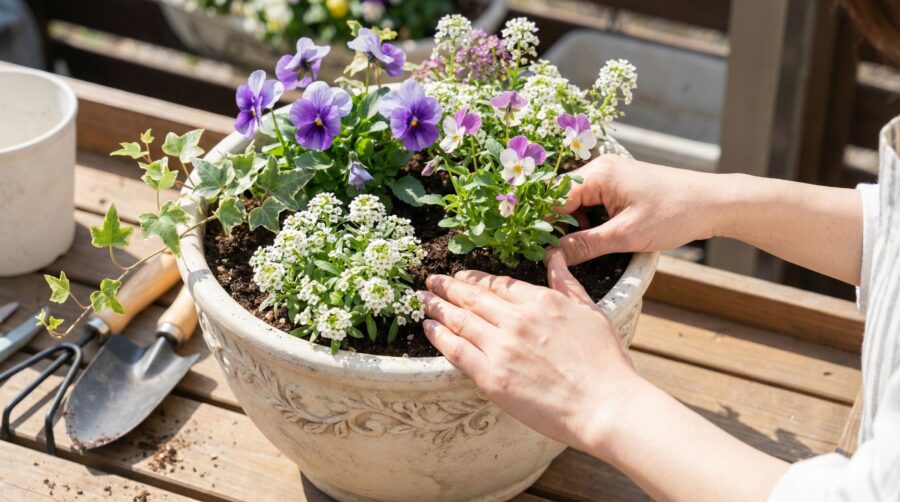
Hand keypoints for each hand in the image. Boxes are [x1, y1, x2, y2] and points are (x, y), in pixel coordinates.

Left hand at [421, 250, 640, 450]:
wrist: (605, 405)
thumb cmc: (605, 363)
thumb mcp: (591, 311)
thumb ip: (567, 282)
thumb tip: (554, 255)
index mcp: (541, 301)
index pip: (498, 284)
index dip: (474, 279)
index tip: (461, 275)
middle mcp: (517, 319)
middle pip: (473, 297)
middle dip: (448, 286)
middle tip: (430, 280)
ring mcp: (502, 348)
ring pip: (460, 320)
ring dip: (438, 307)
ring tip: (423, 299)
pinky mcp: (492, 377)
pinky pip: (457, 351)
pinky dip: (439, 336)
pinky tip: (428, 327)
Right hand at [558, 155, 733, 264]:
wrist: (714, 203)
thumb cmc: (674, 214)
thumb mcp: (626, 235)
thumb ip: (585, 245)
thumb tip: (552, 256)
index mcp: (597, 174)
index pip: (553, 199)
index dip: (542, 225)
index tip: (533, 248)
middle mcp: (600, 169)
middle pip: (561, 199)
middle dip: (555, 226)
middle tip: (551, 253)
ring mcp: (611, 176)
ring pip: (576, 203)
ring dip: (573, 226)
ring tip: (575, 249)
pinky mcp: (621, 186)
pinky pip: (592, 203)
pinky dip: (588, 222)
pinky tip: (593, 239)